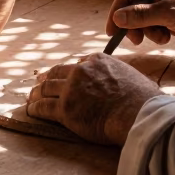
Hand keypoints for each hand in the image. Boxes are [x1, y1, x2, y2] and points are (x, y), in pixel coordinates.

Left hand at [25, 54, 159, 144]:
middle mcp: (81, 71)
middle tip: (40, 82)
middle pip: (57, 73)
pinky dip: (35, 108)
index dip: (68, 71)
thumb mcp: (132, 76)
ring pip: (46, 88)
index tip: (63, 75)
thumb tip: (126, 84)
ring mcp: (71, 89)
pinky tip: (32, 110)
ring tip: (32, 97)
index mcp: (97, 61)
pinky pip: (43, 106)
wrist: (138, 113)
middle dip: (47, 78)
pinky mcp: (65, 108)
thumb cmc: (142, 99)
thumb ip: (120, 76)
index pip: (77, 64)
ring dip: (37, 92)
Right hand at [107, 0, 174, 46]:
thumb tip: (117, 18)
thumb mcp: (167, 12)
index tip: (111, 29)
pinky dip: (156, 34)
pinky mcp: (170, 17)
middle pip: (133, 8)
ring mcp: (164, 4)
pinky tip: (167, 37)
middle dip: (134, 25)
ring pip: (142, 20)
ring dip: (147, 31)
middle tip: (135, 40)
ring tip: (161, 37)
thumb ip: (141, 15)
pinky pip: (153, 26)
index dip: (117, 10)